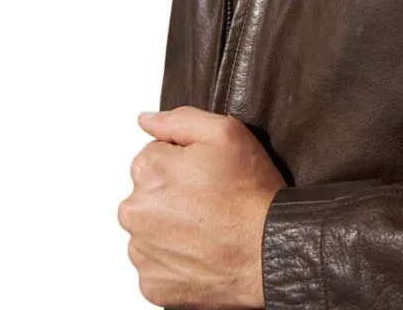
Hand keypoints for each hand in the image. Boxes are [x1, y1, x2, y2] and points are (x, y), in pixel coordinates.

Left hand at [118, 106, 286, 308]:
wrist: (266, 249)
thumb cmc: (249, 192)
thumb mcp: (225, 132)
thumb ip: (180, 119)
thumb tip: (146, 119)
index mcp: (149, 170)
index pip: (154, 154)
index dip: (184, 159)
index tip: (207, 170)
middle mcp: (136, 211)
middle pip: (148, 191)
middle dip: (174, 190)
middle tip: (211, 196)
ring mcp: (142, 251)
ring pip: (151, 227)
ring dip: (172, 224)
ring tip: (209, 223)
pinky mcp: (152, 283)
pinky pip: (156, 262)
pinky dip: (175, 256)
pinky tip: (202, 247)